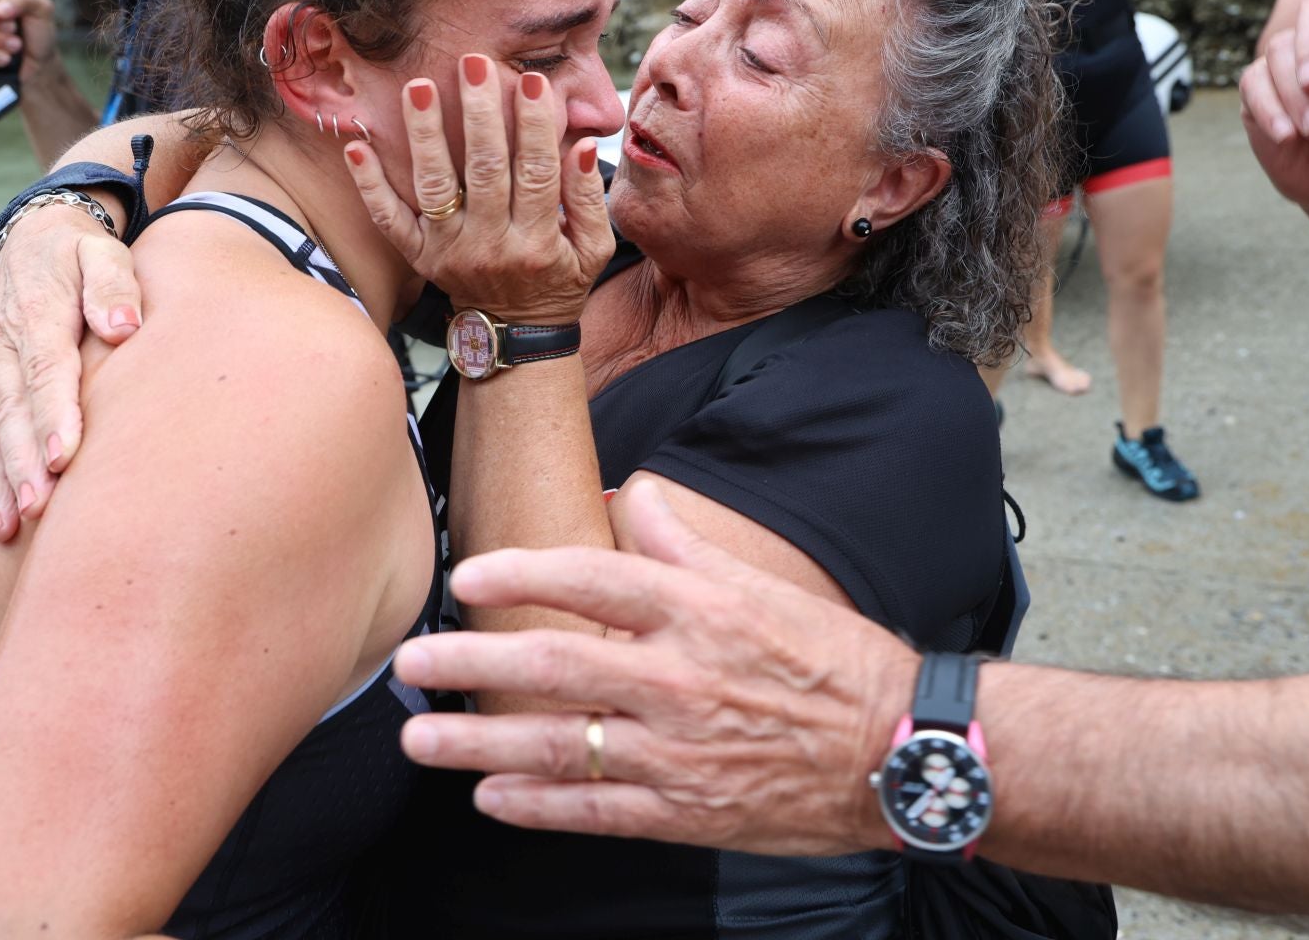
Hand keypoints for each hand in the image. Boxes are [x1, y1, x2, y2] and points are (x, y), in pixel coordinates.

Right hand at [0, 206, 143, 546]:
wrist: (30, 239)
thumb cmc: (78, 254)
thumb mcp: (101, 251)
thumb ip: (113, 284)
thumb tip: (124, 326)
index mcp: (36, 317)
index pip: (46, 372)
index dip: (54, 416)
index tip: (66, 456)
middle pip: (9, 414)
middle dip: (21, 465)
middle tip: (35, 510)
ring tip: (1, 528)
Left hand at [345, 53, 611, 326]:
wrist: (515, 335)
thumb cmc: (560, 280)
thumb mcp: (593, 250)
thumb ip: (588, 199)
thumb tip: (580, 147)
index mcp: (536, 242)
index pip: (536, 172)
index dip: (534, 125)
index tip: (531, 81)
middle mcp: (488, 245)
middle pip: (484, 170)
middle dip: (480, 114)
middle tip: (474, 63)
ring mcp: (447, 250)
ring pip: (434, 186)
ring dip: (426, 133)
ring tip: (420, 87)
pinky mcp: (418, 255)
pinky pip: (388, 219)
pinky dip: (370, 184)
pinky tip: (356, 146)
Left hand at [393, 480, 918, 855]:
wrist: (898, 752)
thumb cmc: (835, 663)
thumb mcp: (766, 587)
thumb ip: (689, 545)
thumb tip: (638, 495)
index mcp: (699, 613)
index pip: (593, 582)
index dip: (523, 574)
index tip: (467, 574)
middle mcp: (678, 680)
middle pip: (554, 667)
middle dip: (471, 664)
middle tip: (410, 663)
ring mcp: (677, 752)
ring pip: (557, 747)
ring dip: (479, 744)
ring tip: (421, 740)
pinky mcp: (685, 812)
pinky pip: (594, 810)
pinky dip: (536, 805)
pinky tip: (489, 797)